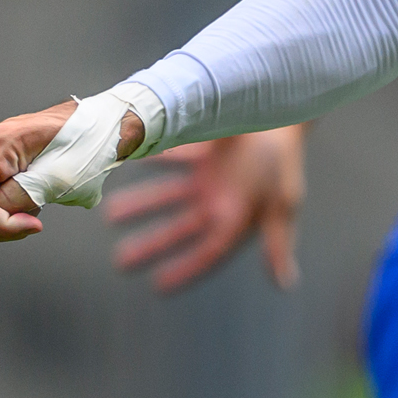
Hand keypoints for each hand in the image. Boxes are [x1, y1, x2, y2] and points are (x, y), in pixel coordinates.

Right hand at [0, 100, 140, 245]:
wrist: (97, 128)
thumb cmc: (86, 145)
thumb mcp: (60, 176)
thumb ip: (21, 197)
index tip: (35, 225)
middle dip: (1, 226)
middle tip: (35, 218)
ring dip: (5, 220)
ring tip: (37, 201)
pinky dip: (8, 212)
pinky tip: (32, 198)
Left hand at [105, 126, 305, 291]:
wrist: (283, 111)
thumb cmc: (283, 160)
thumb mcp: (282, 203)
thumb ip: (278, 242)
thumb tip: (286, 284)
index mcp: (239, 218)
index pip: (208, 252)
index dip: (186, 270)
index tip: (158, 286)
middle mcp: (221, 201)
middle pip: (180, 229)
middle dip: (152, 244)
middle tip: (120, 262)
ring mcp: (210, 176)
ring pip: (168, 195)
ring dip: (141, 204)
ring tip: (111, 214)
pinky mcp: (202, 150)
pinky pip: (169, 158)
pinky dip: (150, 161)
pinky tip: (127, 162)